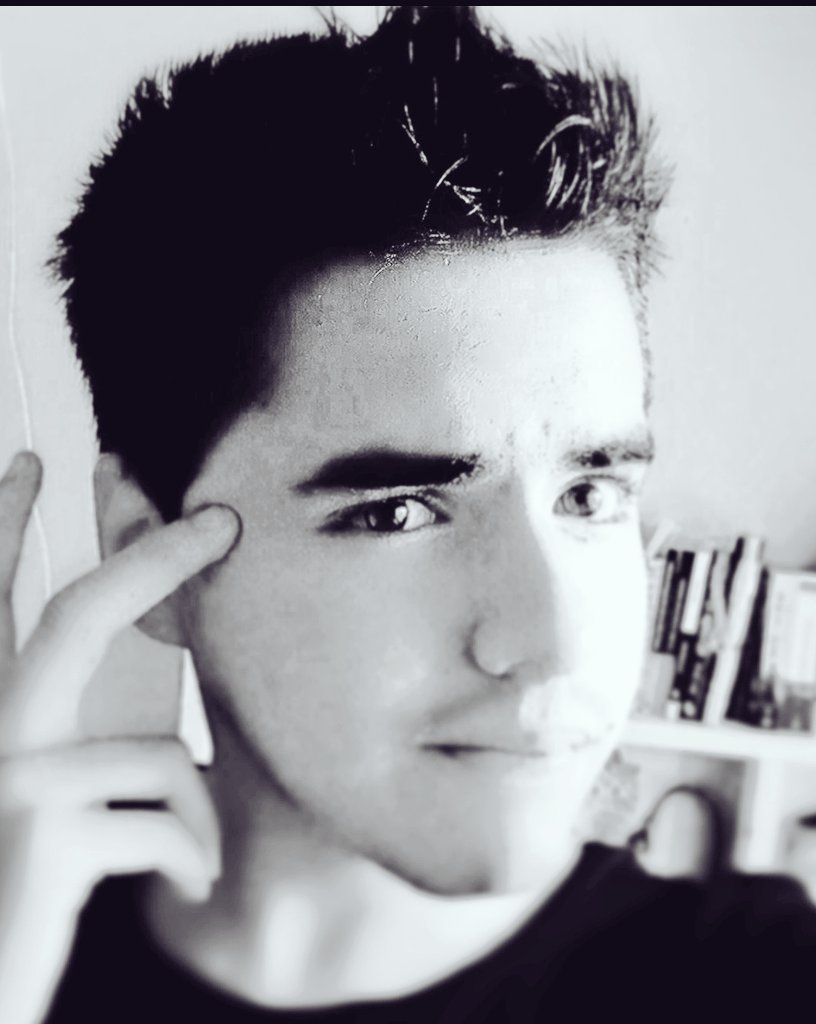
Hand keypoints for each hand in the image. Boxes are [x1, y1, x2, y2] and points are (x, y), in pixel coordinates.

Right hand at [0, 452, 239, 1023]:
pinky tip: (189, 886)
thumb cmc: (33, 876)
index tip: (32, 460)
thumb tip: (159, 642)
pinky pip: (170, 823)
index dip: (5, 523)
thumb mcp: (58, 784)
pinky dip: (194, 856)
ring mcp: (14, 780)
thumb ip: (95, 715)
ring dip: (195, 815)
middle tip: (222, 518)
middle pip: (80, 616)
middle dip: (152, 560)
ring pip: (161, 754)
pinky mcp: (46, 838)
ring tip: (190, 855)